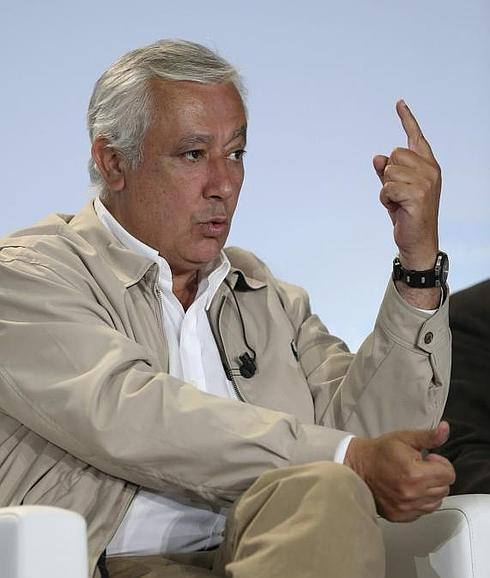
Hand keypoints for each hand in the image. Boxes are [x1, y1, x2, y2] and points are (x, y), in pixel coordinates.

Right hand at [344, 421, 454, 521]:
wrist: (357, 466)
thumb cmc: (379, 452)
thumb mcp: (404, 438)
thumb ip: (429, 436)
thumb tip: (445, 429)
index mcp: (415, 473)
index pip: (449, 474)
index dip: (441, 463)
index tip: (428, 459)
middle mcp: (412, 493)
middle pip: (444, 488)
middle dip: (437, 476)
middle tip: (420, 467)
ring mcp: (406, 507)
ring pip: (436, 501)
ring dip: (430, 490)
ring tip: (415, 479)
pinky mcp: (401, 516)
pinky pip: (423, 511)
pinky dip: (420, 501)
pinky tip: (409, 489)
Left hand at [373, 100, 441, 270]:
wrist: (417, 240)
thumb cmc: (406, 213)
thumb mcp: (394, 189)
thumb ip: (386, 171)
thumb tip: (378, 156)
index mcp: (427, 165)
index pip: (416, 138)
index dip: (407, 120)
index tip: (399, 103)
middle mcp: (430, 170)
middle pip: (394, 154)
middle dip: (388, 175)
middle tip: (398, 194)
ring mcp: (426, 181)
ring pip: (388, 171)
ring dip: (386, 189)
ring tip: (398, 203)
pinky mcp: (417, 194)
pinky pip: (387, 188)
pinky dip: (385, 199)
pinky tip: (397, 209)